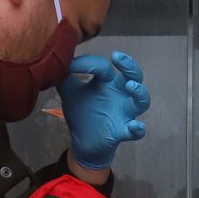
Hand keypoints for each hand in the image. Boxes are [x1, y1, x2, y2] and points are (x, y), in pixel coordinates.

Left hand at [57, 51, 150, 169]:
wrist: (82, 141)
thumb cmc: (81, 112)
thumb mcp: (69, 92)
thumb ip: (64, 76)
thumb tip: (56, 58)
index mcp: (107, 83)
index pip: (104, 67)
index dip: (89, 64)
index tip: (71, 66)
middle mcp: (120, 95)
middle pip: (134, 76)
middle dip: (129, 65)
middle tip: (117, 56)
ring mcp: (124, 113)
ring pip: (142, 101)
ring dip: (140, 93)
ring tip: (130, 86)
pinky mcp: (123, 131)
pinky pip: (137, 131)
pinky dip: (138, 129)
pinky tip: (134, 126)